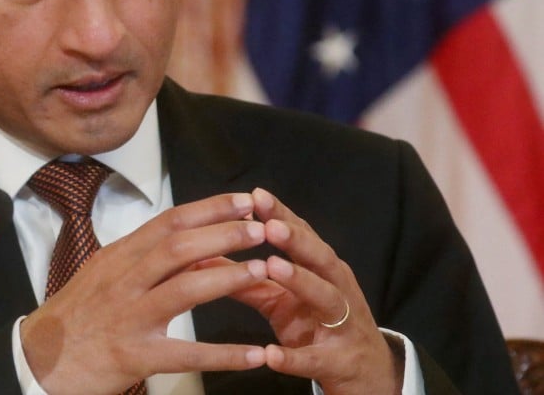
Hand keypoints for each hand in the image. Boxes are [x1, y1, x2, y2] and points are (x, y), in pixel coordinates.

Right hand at [19, 192, 267, 394]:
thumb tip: (192, 247)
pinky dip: (224, 354)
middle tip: (262, 227)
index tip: (244, 200)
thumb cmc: (76, 316)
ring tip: (263, 270)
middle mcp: (122, 280)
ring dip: (228, 278)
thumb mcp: (103, 276)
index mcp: (117, 257)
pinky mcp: (134, 355)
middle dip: (224, 234)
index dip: (209, 208)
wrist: (40, 361)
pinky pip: (186, 353)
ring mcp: (128, 317)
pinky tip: (255, 354)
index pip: (167, 222)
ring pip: (184, 289)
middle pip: (178, 247)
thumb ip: (142, 260)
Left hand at [234, 188, 402, 394]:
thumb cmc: (317, 324)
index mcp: (322, 270)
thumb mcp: (281, 300)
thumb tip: (204, 258)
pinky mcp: (338, 362)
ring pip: (326, 298)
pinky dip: (294, 357)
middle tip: (269, 224)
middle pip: (320, 259)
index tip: (256, 195)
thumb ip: (248, 278)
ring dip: (300, 281)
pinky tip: (271, 354)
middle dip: (296, 240)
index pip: (303, 235)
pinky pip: (315, 359)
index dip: (281, 215)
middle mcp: (337, 289)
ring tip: (273, 266)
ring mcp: (343, 325)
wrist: (365, 374)